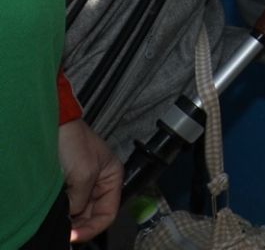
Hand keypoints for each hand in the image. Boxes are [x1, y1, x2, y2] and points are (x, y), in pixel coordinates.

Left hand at [58, 118, 121, 241]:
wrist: (53, 127)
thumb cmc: (74, 142)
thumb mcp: (84, 174)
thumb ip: (81, 200)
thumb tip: (72, 218)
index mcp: (113, 177)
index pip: (108, 213)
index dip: (93, 227)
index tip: (74, 236)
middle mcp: (100, 183)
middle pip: (93, 214)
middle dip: (81, 225)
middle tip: (66, 233)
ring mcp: (82, 184)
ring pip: (79, 211)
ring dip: (71, 219)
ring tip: (60, 224)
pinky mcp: (67, 183)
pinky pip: (68, 204)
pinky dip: (62, 212)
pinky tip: (56, 215)